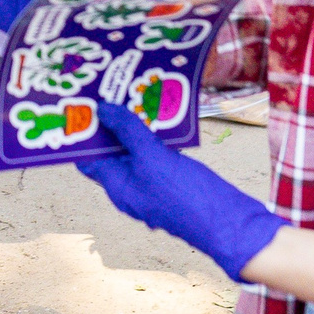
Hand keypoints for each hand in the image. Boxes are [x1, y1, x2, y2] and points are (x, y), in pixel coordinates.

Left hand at [75, 102, 282, 282]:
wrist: (231, 224)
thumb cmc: (187, 198)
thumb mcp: (153, 159)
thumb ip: (128, 132)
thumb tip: (103, 109)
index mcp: (118, 186)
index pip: (88, 156)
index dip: (83, 132)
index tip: (82, 103)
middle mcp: (132, 187)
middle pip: (112, 150)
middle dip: (111, 122)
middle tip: (110, 89)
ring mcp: (154, 183)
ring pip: (136, 149)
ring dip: (135, 124)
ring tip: (135, 93)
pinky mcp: (175, 179)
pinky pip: (158, 152)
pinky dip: (156, 133)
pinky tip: (162, 112)